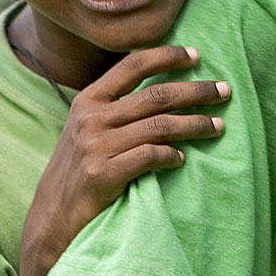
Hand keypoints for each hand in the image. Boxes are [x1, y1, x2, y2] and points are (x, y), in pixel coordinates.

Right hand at [20, 45, 228, 275]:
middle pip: (156, 95)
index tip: (197, 56)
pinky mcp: (103, 175)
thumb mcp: (86, 130)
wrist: (51, 219)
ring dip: (195, 124)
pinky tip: (182, 159)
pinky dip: (171, 155)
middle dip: (196, 90)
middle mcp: (91, 118)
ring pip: (159, 125)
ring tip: (219, 126)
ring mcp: (96, 146)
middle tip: (225, 90)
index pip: (132, 65)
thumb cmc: (78, 172)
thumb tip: (164, 90)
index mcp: (88, 100)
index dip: (167, 57)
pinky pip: (149, 157)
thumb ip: (115, 109)